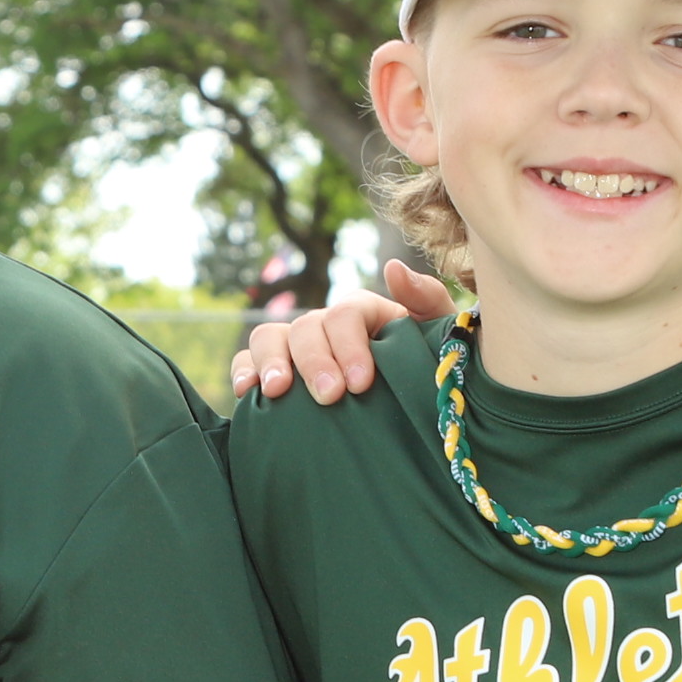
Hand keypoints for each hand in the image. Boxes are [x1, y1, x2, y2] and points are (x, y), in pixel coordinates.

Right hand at [228, 261, 453, 402]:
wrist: (411, 413)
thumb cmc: (427, 374)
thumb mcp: (438, 339)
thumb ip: (426, 301)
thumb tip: (392, 269)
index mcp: (364, 313)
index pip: (346, 313)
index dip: (349, 344)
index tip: (360, 383)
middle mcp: (325, 325)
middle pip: (307, 327)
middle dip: (314, 361)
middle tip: (329, 396)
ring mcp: (296, 347)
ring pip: (269, 336)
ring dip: (271, 361)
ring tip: (277, 392)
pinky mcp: (274, 372)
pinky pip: (246, 361)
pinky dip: (243, 371)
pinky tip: (248, 393)